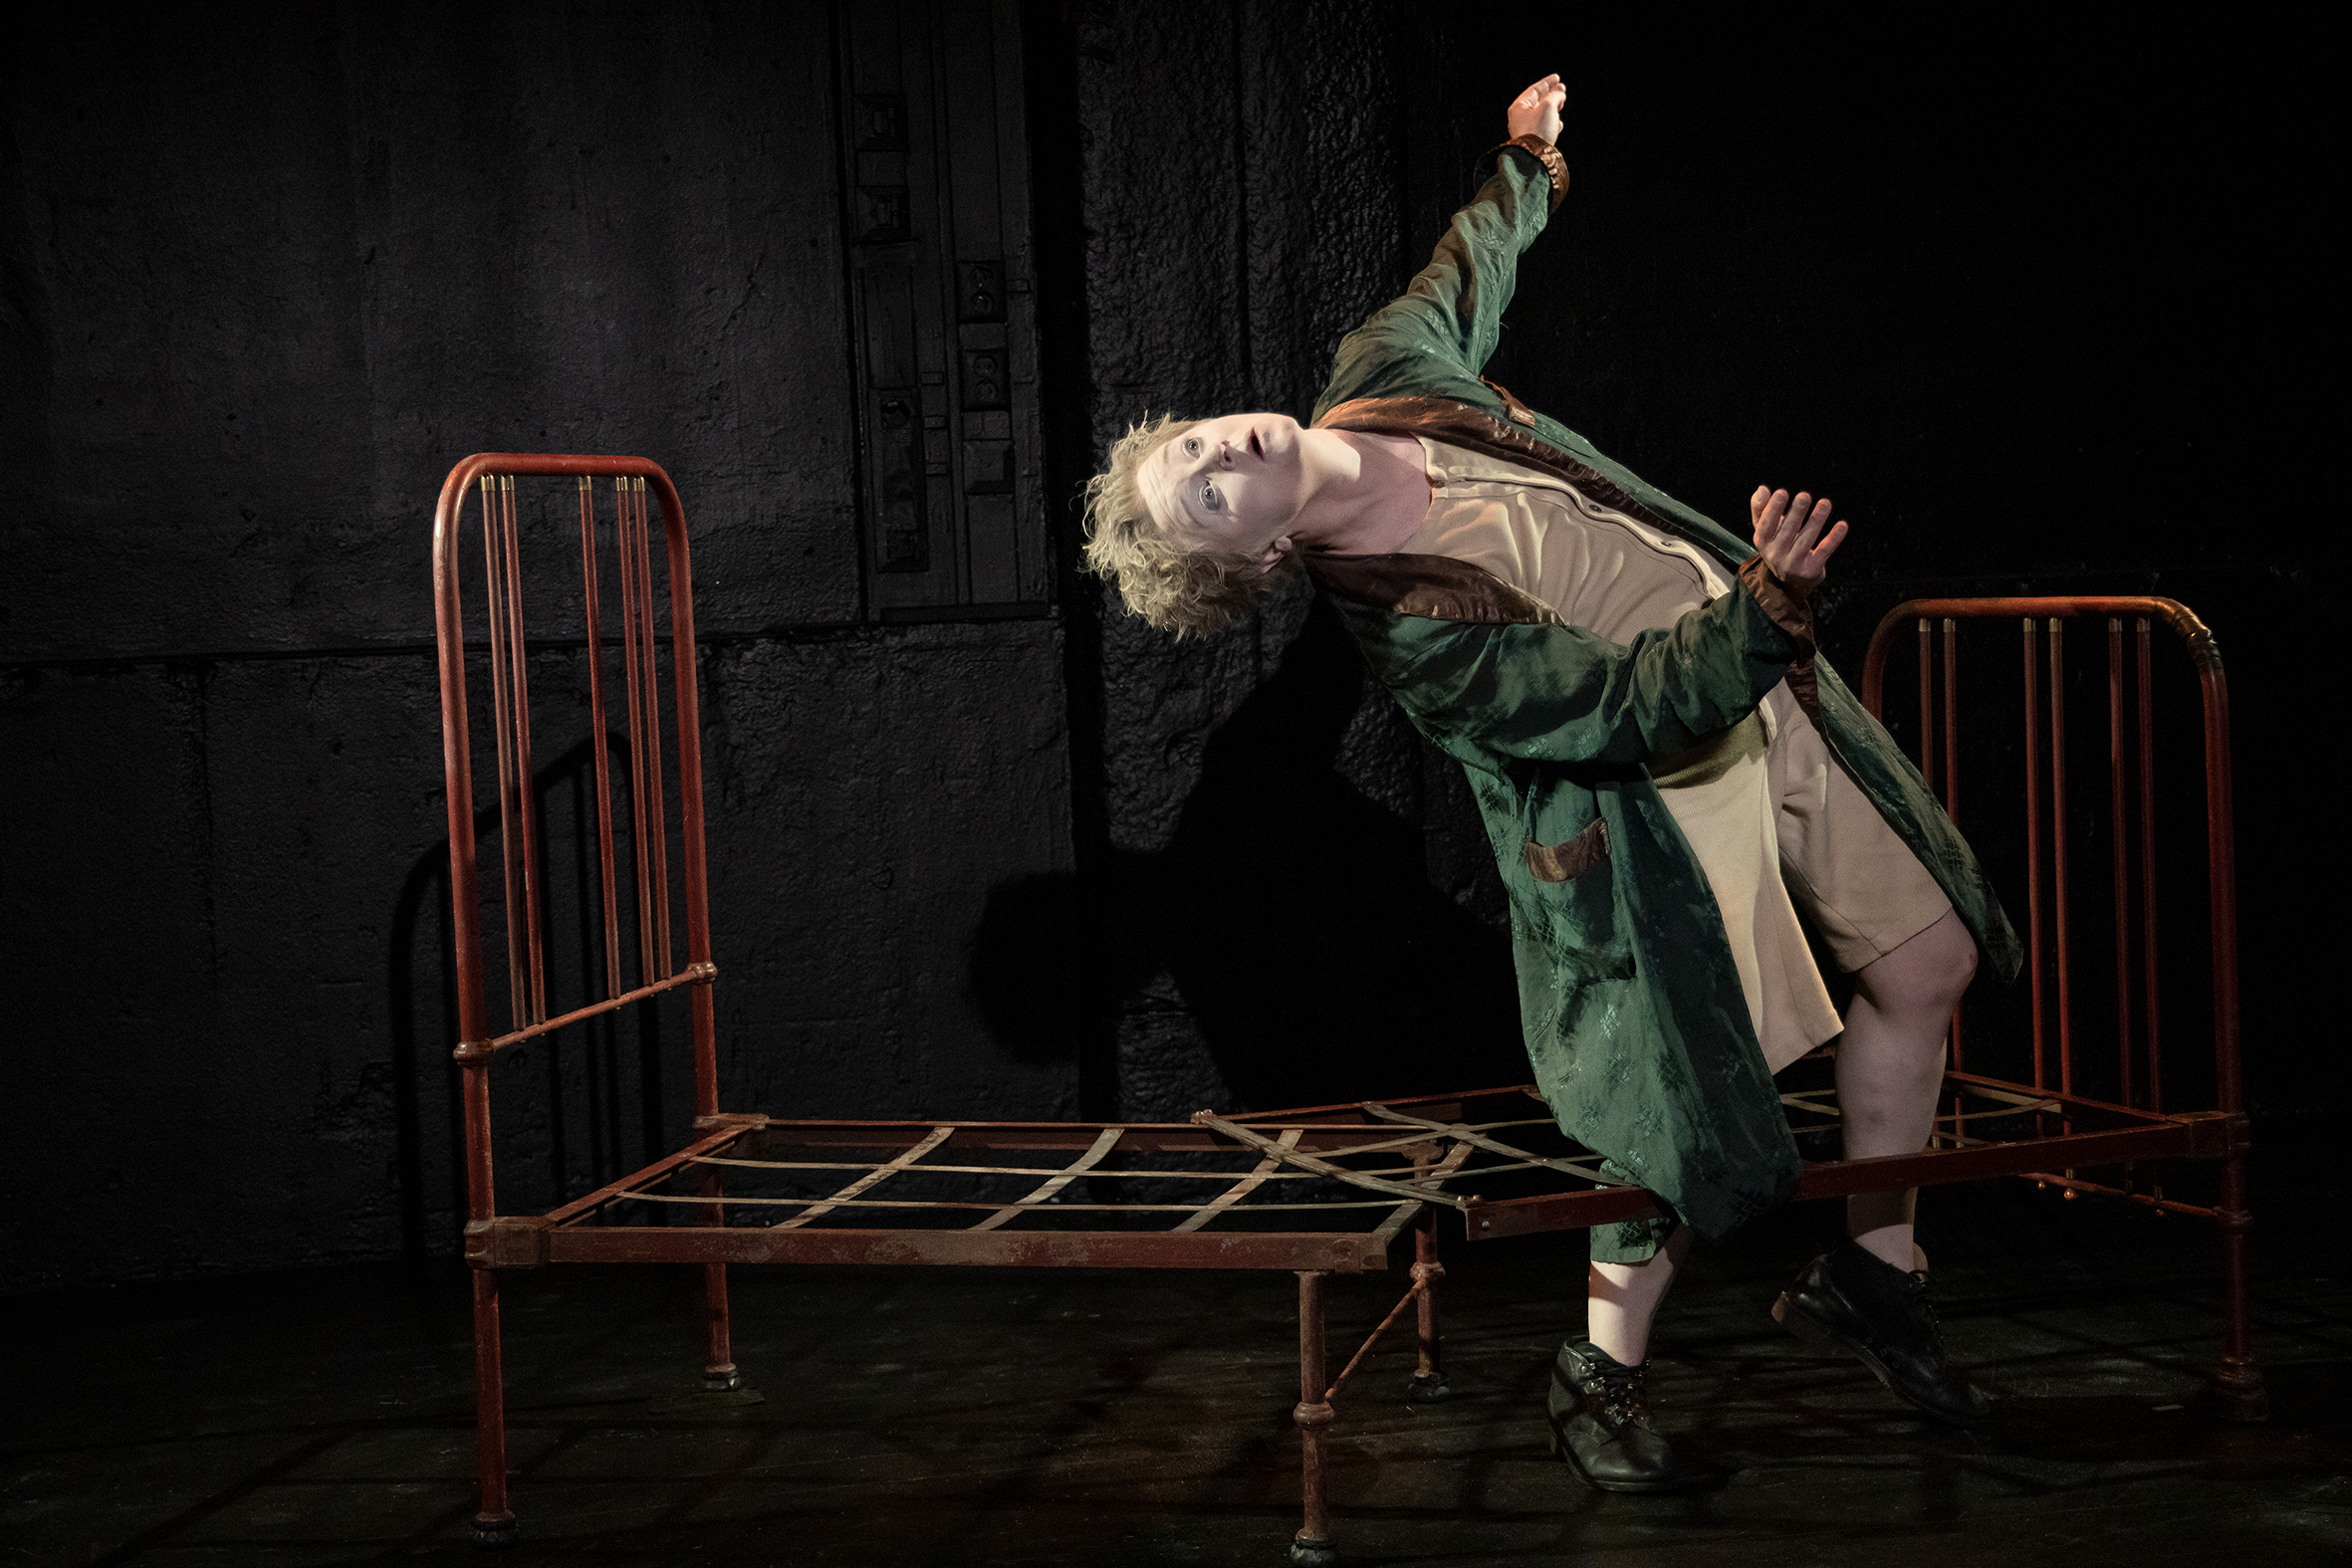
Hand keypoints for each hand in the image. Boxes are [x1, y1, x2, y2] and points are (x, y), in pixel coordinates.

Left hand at [1507, 73, 1564, 145]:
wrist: (1534, 156)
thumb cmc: (1537, 130)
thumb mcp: (1548, 106)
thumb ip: (1555, 95)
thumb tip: (1559, 94)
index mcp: (1518, 107)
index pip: (1534, 90)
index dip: (1547, 82)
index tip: (1557, 78)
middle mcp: (1520, 118)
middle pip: (1538, 101)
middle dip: (1551, 94)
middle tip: (1562, 88)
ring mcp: (1526, 130)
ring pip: (1541, 114)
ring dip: (1553, 107)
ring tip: (1561, 103)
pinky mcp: (1533, 140)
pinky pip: (1543, 128)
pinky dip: (1551, 123)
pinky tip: (1558, 123)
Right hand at [1749, 486, 1847, 600]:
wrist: (1789, 583)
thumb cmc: (1778, 546)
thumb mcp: (1765, 530)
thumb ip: (1760, 508)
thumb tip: (1762, 489)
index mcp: (1763, 542)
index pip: (1766, 525)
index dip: (1773, 510)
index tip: (1782, 493)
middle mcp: (1775, 554)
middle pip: (1787, 531)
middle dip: (1796, 513)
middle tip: (1804, 496)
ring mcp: (1793, 564)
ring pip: (1806, 539)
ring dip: (1816, 520)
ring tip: (1825, 503)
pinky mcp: (1811, 569)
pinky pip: (1824, 551)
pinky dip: (1833, 538)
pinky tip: (1842, 525)